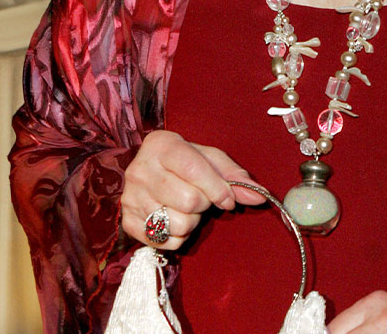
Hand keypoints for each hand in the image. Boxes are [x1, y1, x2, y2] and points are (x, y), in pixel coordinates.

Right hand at [121, 130, 264, 248]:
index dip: (218, 188)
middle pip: (188, 201)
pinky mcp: (127, 221)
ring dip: (192, 221)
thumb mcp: (208, 158)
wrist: (148, 170)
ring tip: (187, 208)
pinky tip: (175, 219)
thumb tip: (259, 196)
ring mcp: (130, 197)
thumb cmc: (183, 161)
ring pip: (178, 224)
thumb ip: (234, 175)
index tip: (228, 198)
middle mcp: (140, 170)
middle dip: (204, 204)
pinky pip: (166, 241)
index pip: (194, 170)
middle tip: (201, 198)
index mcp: (161, 145)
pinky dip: (179, 236)